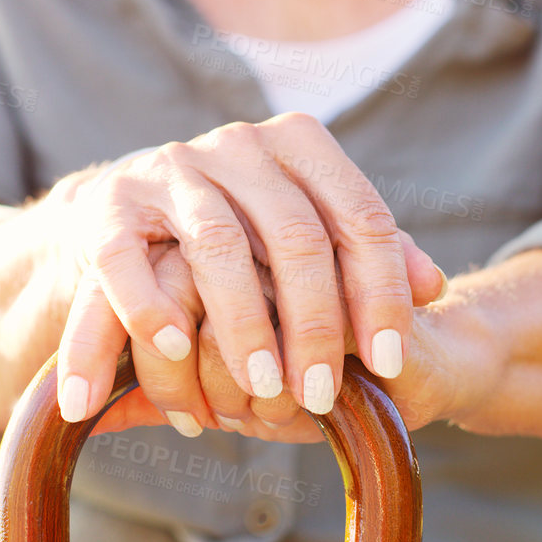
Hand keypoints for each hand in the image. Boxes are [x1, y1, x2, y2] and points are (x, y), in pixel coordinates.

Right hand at [53, 113, 443, 427]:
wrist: (120, 217)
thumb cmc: (240, 237)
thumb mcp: (307, 235)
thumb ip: (368, 254)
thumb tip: (433, 285)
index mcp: (299, 145)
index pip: (360, 217)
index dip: (380, 293)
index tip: (389, 362)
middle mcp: (238, 146)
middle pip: (294, 235)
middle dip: (313, 324)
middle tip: (320, 395)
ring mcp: (169, 170)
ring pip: (217, 248)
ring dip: (241, 327)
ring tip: (258, 392)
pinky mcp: (107, 205)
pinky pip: (125, 261)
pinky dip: (147, 310)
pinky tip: (172, 354)